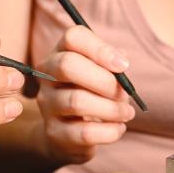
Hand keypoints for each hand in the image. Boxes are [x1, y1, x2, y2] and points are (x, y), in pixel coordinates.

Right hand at [35, 26, 135, 164]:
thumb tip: (122, 60)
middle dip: (105, 80)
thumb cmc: (90, 95)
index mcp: (60, 53)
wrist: (67, 134)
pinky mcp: (54, 132)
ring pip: (76, 101)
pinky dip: (109, 131)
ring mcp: (47, 104)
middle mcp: (47, 75)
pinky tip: (118, 128)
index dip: (100, 49)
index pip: (73, 38)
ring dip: (111, 109)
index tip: (123, 66)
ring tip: (127, 113)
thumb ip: (112, 64)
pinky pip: (84, 132)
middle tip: (124, 94)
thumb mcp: (101, 74)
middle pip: (68, 65)